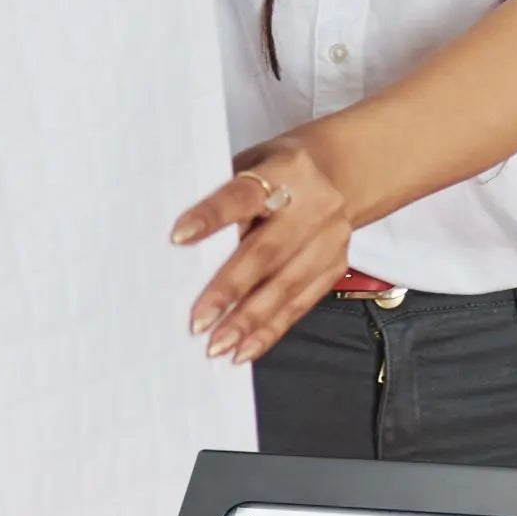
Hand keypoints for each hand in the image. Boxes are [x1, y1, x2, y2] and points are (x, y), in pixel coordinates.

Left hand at [172, 138, 357, 363]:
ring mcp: (330, 238)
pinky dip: (270, 330)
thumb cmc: (275, 173)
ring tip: (218, 345)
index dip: (212, 217)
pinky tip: (244, 349)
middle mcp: (314, 204)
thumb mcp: (251, 166)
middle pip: (267, 251)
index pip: (243, 195)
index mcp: (284, 169)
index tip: (178, 237)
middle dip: (230, 288)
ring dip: (248, 320)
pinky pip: (300, 304)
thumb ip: (225, 199)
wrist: (337, 172)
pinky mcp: (335, 266)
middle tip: (198, 320)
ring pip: (285, 285)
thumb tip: (180, 249)